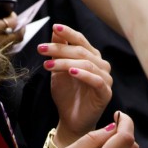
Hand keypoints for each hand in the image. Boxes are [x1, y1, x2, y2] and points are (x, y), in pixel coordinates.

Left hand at [39, 23, 112, 144]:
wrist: (70, 120)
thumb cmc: (66, 94)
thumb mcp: (58, 69)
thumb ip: (59, 50)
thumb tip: (55, 30)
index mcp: (91, 56)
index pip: (81, 40)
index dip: (68, 33)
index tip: (54, 27)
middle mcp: (101, 64)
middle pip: (81, 51)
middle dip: (59, 49)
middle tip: (41, 49)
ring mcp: (105, 78)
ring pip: (86, 64)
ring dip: (65, 62)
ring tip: (48, 65)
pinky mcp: (106, 92)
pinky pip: (96, 80)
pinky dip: (83, 74)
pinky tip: (71, 72)